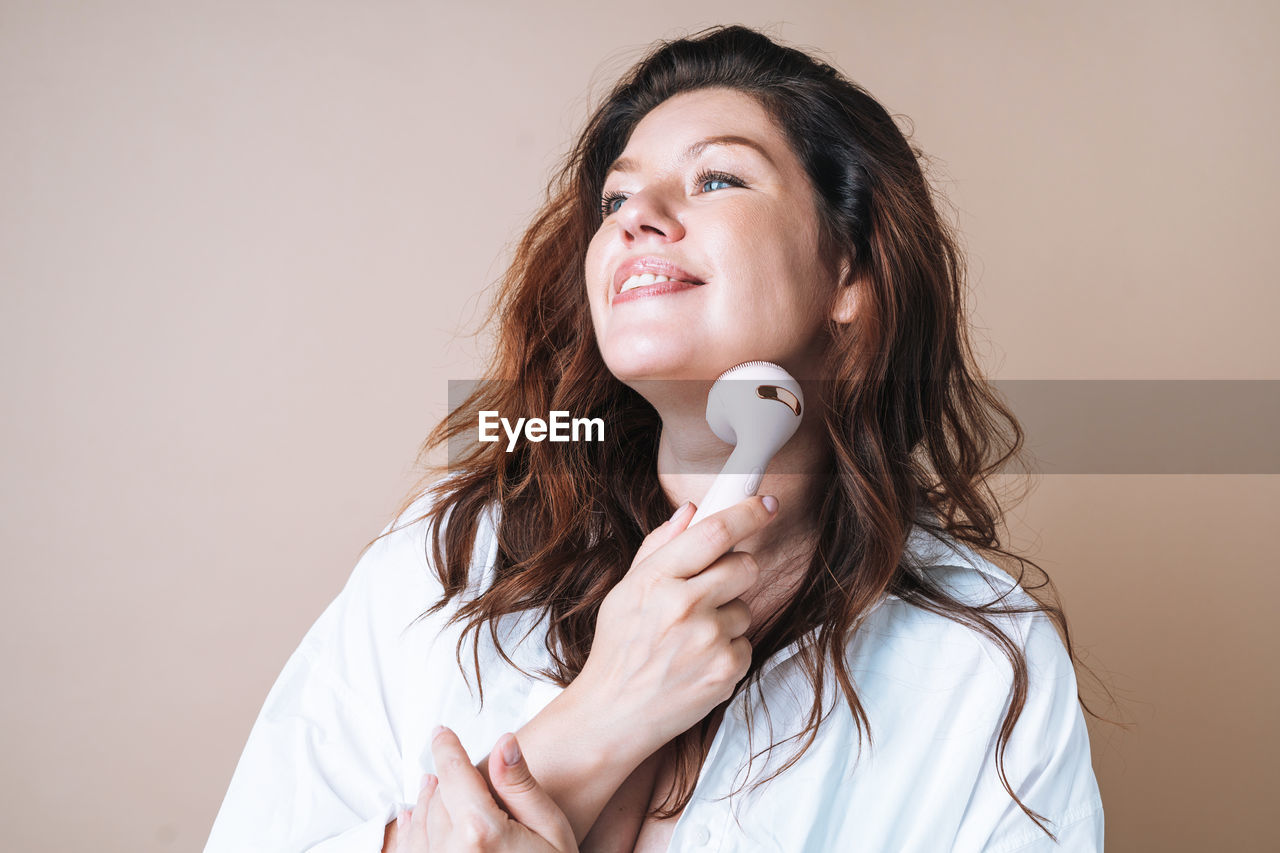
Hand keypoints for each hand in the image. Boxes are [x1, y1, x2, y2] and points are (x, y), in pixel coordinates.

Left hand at [393, 725, 577, 852]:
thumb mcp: (551, 830)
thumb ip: (521, 786)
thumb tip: (504, 742)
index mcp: (480, 832)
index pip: (453, 773)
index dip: (446, 747)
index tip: (441, 733)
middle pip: (438, 797)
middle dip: (445, 778)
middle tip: (448, 761)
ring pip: (421, 824)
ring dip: (425, 802)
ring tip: (431, 785)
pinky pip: (412, 851)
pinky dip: (411, 832)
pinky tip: (412, 818)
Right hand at [570, 495, 776, 753]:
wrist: (613, 715)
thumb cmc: (619, 648)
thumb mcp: (626, 591)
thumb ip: (660, 546)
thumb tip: (692, 509)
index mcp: (656, 579)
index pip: (714, 532)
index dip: (748, 513)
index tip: (768, 504)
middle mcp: (684, 605)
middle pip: (745, 565)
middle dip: (737, 570)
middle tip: (714, 587)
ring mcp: (708, 640)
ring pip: (746, 607)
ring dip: (727, 617)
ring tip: (691, 638)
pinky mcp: (726, 670)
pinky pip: (746, 643)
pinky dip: (727, 650)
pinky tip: (697, 662)